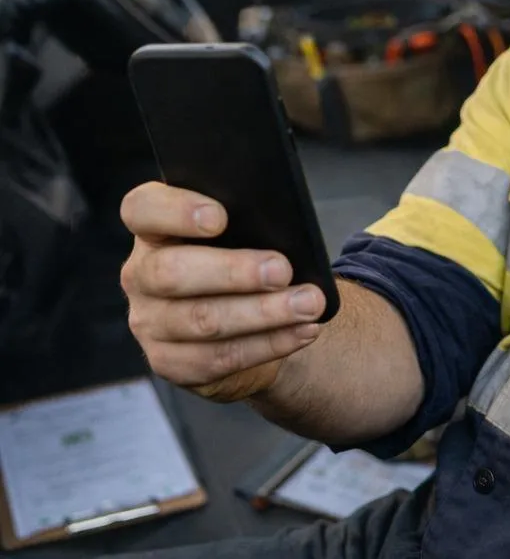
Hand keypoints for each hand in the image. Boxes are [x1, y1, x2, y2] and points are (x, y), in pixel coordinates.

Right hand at [120, 182, 326, 402]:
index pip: (142, 208)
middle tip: (282, 270)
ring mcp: (148, 321)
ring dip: (263, 313)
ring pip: (201, 321)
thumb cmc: (242, 251)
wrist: (239, 311)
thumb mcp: (239, 228)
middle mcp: (140, 273)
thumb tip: (286, 229)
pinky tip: (304, 330)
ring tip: (308, 304)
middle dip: (234, 272)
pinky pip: (219, 357)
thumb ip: (248, 220)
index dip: (176, 211)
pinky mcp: (169, 361)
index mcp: (153, 226)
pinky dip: (269, 343)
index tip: (220, 217)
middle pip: (172, 272)